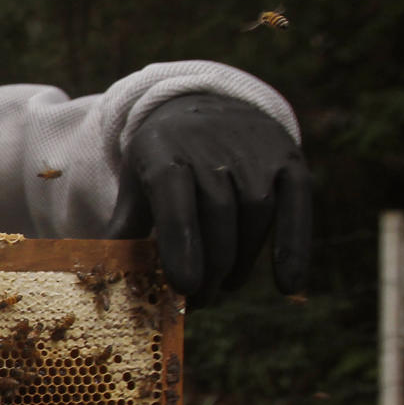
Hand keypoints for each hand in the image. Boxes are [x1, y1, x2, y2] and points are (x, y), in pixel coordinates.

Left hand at [108, 93, 310, 306]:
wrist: (208, 105)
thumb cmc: (165, 156)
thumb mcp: (137, 180)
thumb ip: (127, 226)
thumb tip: (106, 277)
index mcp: (166, 153)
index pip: (174, 200)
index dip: (180, 244)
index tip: (184, 286)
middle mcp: (213, 148)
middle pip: (217, 214)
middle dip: (210, 265)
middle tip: (200, 300)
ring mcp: (255, 152)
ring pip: (254, 213)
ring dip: (242, 260)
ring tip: (224, 287)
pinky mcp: (290, 159)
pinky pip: (297, 206)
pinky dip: (295, 247)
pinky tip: (288, 285)